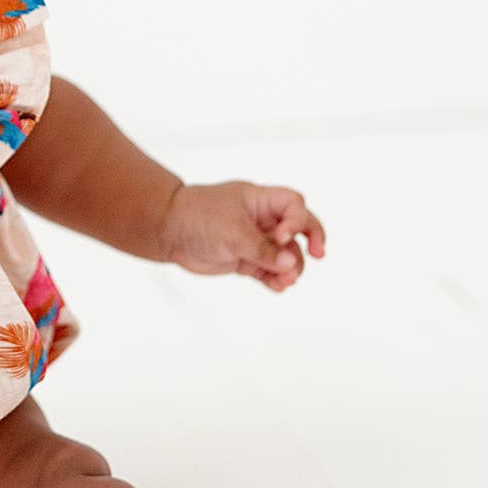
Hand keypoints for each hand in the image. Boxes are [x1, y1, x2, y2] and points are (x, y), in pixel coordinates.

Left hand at [159, 180, 326, 290]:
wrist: (168, 231)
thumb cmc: (198, 217)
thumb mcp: (232, 231)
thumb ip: (263, 249)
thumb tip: (291, 264)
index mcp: (261, 200)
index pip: (294, 205)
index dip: (297, 222)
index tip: (281, 238)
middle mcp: (263, 219)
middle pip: (299, 228)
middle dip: (311, 240)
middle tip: (318, 255)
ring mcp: (255, 240)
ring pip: (286, 255)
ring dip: (291, 268)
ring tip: (286, 281)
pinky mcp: (246, 259)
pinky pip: (270, 270)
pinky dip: (276, 279)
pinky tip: (279, 287)